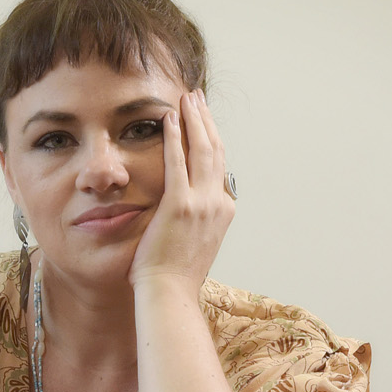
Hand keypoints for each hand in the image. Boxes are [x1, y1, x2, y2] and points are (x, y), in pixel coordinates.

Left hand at [129, 89, 232, 291]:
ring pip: (202, 150)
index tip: (203, 120)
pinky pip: (177, 162)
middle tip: (196, 98)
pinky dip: (174, 136)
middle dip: (206, 120)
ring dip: (194, 119)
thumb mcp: (196, 243)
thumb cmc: (175, 276)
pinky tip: (168, 117)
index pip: (219, 166)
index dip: (212, 138)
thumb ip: (196, 220)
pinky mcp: (179, 205)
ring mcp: (201, 203)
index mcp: (223, 211)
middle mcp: (218, 203)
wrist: (170, 293)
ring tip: (186, 98)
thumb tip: (188, 210)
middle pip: (215, 151)